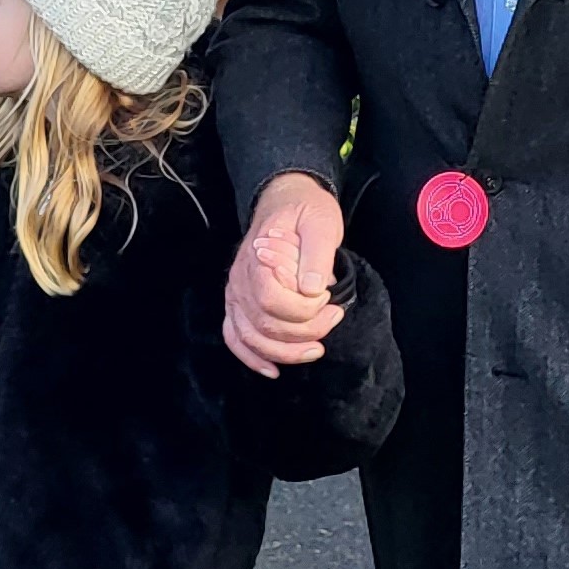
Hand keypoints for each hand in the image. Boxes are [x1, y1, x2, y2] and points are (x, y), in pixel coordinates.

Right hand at [224, 172, 346, 377]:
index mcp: (257, 257)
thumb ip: (316, 254)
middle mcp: (240, 278)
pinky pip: (234, 336)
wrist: (285, 199)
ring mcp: (236, 292)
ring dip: (283, 352)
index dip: (304, 311)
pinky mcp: (238, 302)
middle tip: (334, 318)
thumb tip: (311, 289)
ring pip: (248, 336)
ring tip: (315, 350)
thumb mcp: (321, 222)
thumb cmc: (306, 210)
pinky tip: (272, 369)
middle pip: (262, 323)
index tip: (330, 300)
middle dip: (303, 333)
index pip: (272, 300)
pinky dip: (250, 357)